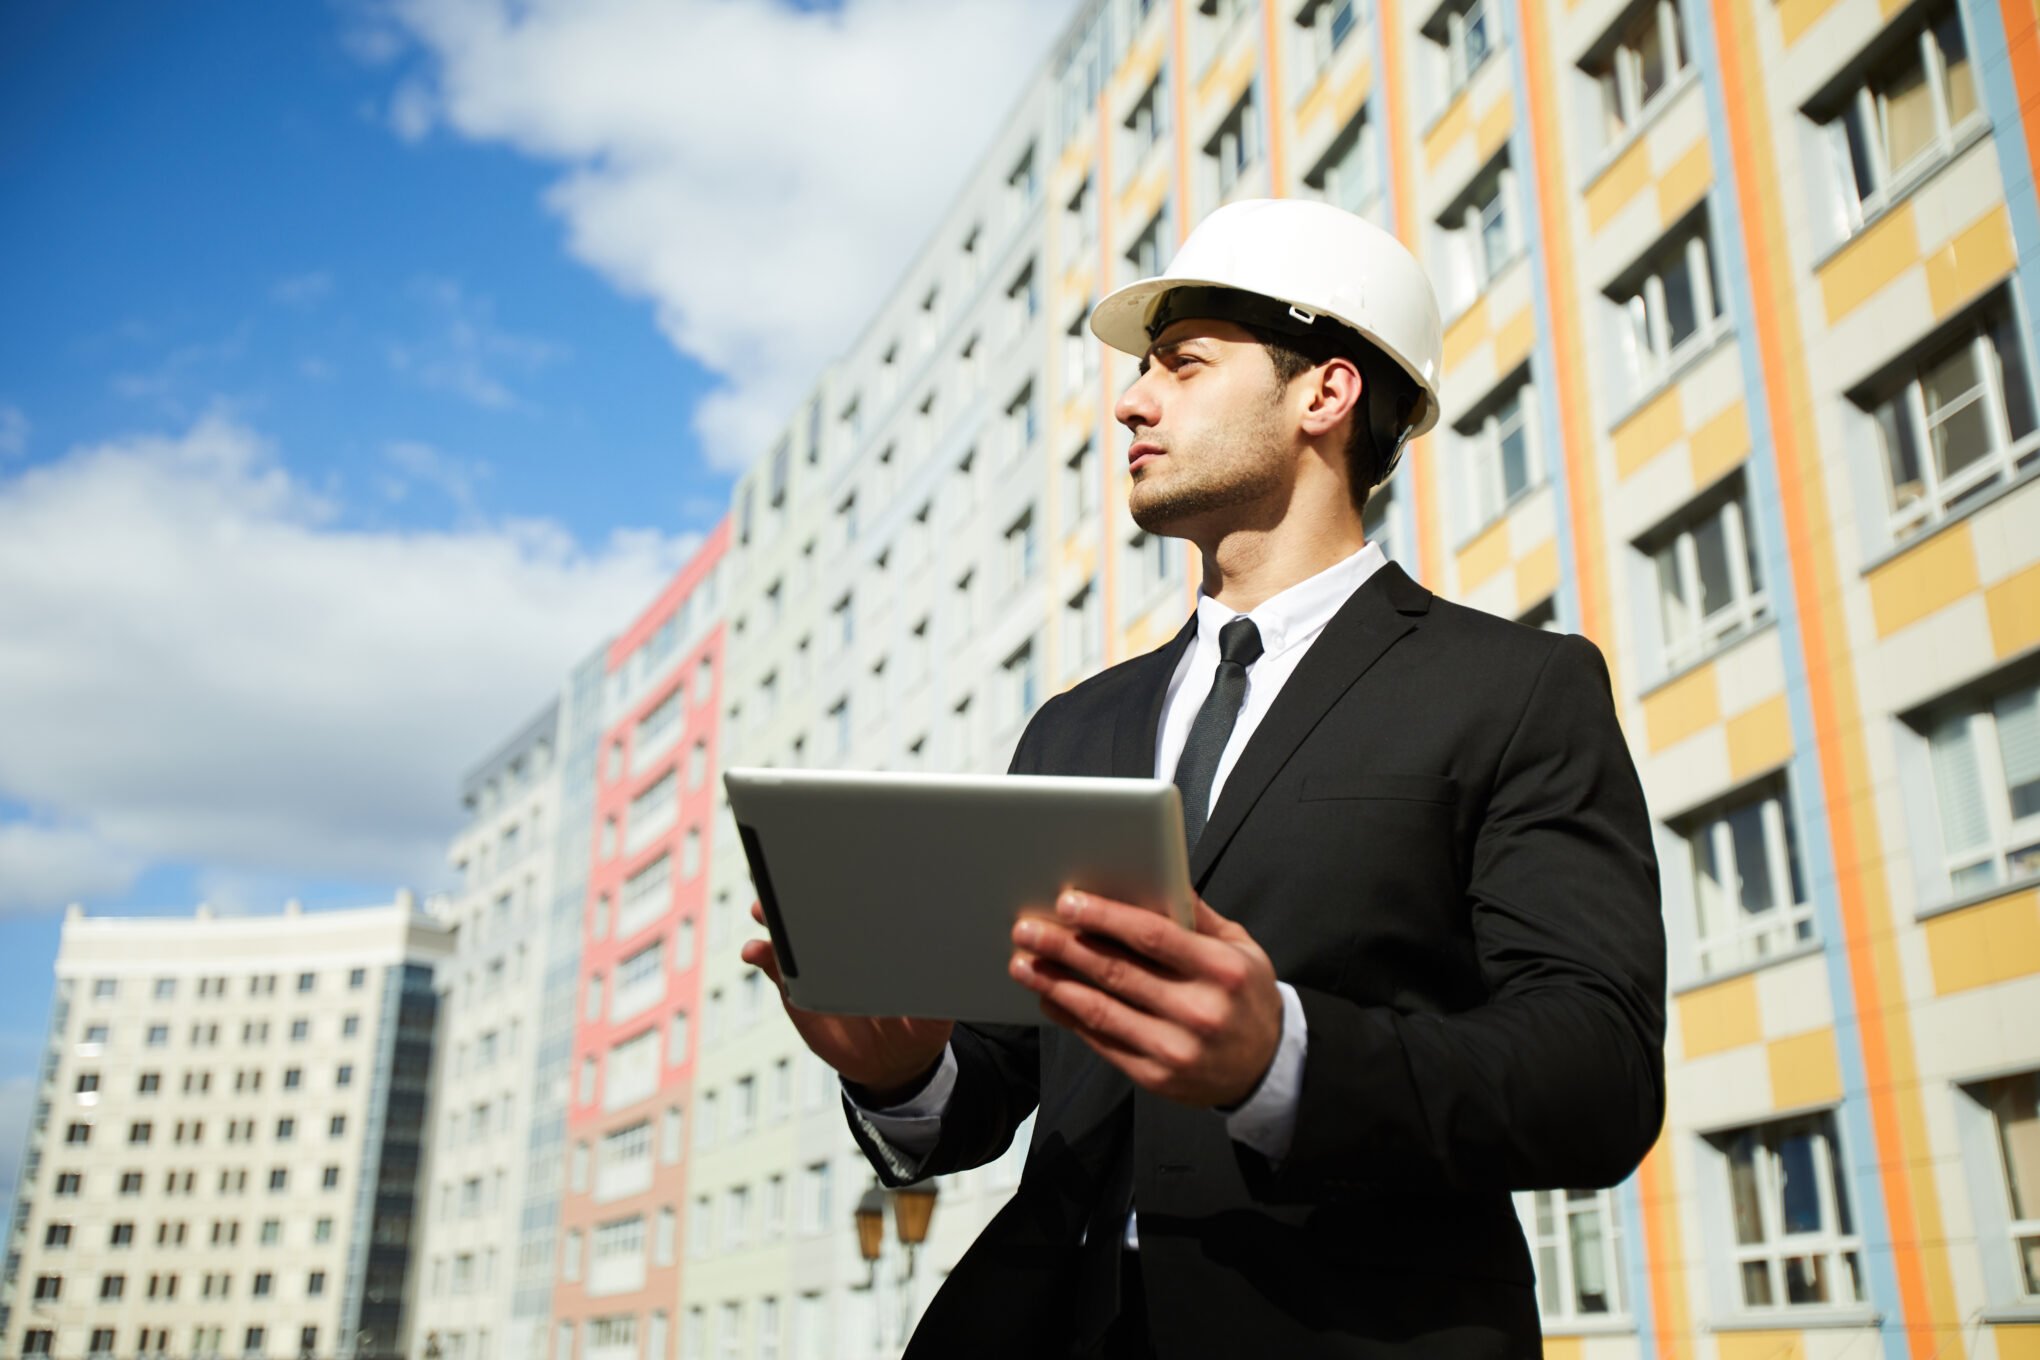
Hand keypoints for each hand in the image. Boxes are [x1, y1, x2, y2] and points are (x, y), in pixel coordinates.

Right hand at [741, 902, 952, 1102]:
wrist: (891, 1061)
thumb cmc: (919, 1026)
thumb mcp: (936, 1014)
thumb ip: (940, 999)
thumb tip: (954, 981)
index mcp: (880, 943)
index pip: (860, 906)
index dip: (847, 886)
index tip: (838, 871)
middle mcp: (846, 947)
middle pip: (821, 910)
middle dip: (803, 890)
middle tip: (791, 881)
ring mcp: (817, 966)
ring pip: (791, 932)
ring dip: (774, 916)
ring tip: (764, 909)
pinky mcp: (796, 991)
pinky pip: (774, 966)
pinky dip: (761, 954)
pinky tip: (754, 951)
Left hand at [1010, 890, 1281, 1108]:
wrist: (1266, 1068)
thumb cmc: (1247, 996)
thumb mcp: (1241, 949)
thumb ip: (1198, 915)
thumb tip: (1160, 872)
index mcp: (1222, 970)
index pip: (1154, 937)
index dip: (1106, 917)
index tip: (1068, 902)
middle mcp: (1199, 1011)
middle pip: (1118, 972)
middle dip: (1065, 948)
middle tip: (1027, 929)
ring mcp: (1175, 1048)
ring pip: (1102, 1010)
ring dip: (1055, 983)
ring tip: (1022, 962)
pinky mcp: (1155, 1077)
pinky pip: (1103, 1041)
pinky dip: (1070, 1017)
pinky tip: (1048, 995)